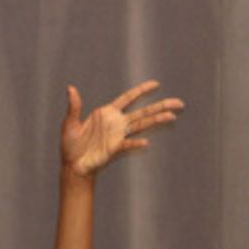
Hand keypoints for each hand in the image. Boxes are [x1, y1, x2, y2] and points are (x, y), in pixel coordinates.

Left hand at [62, 80, 182, 175]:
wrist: (72, 165)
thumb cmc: (71, 145)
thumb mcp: (69, 123)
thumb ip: (74, 106)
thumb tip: (70, 89)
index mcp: (107, 113)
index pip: (128, 98)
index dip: (141, 91)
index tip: (156, 84)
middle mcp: (116, 123)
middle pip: (143, 111)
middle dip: (160, 106)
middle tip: (178, 103)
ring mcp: (118, 136)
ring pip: (141, 125)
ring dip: (156, 120)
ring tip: (171, 117)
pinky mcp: (115, 148)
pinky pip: (128, 144)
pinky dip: (136, 143)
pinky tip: (145, 142)